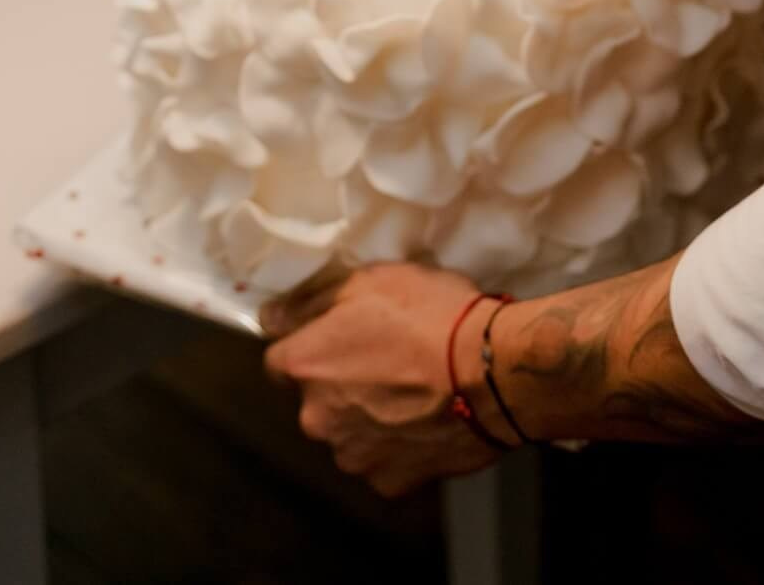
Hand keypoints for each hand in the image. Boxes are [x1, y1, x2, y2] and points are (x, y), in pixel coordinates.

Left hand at [263, 261, 503, 496]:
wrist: (493, 372)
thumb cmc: (431, 316)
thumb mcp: (370, 280)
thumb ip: (311, 299)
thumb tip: (270, 316)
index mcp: (305, 366)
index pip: (278, 361)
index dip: (309, 345)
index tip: (338, 337)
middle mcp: (316, 419)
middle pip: (317, 401)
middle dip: (342, 385)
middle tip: (387, 360)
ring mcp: (353, 457)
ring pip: (351, 434)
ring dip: (370, 417)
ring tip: (413, 391)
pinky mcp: (391, 483)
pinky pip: (386, 461)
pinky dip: (400, 445)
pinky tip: (427, 420)